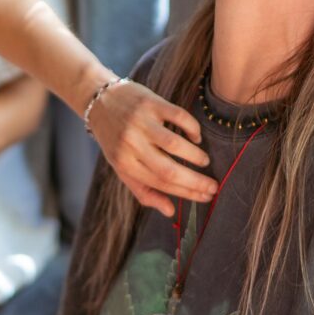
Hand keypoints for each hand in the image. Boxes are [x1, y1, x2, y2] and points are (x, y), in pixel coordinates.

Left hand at [88, 81, 218, 215]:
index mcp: (125, 164)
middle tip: (214, 185)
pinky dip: (192, 128)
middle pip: (169, 170)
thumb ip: (145, 192)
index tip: (207, 196)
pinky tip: (195, 136)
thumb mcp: (123, 168)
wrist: (99, 102)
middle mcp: (131, 145)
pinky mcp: (150, 103)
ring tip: (204, 160)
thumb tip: (170, 212)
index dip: (187, 193)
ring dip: (195, 156)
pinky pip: (179, 116)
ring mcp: (141, 123)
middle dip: (196, 181)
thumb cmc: (115, 140)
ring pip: (175, 144)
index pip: (161, 184)